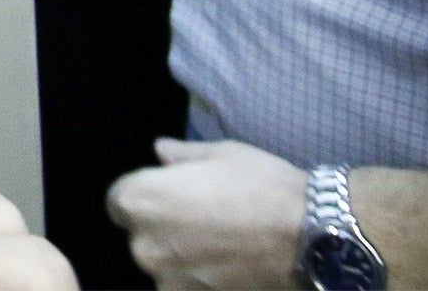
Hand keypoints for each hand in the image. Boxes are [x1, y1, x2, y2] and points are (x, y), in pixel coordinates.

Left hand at [106, 139, 304, 288]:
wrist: (307, 235)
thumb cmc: (260, 185)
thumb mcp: (219, 155)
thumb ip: (181, 157)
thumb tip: (160, 150)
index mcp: (140, 200)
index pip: (120, 202)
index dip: (147, 197)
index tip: (173, 195)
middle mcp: (144, 244)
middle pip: (141, 236)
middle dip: (163, 228)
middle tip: (203, 218)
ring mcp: (168, 279)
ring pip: (164, 265)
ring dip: (182, 256)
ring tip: (220, 243)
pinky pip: (185, 285)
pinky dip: (200, 277)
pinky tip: (228, 264)